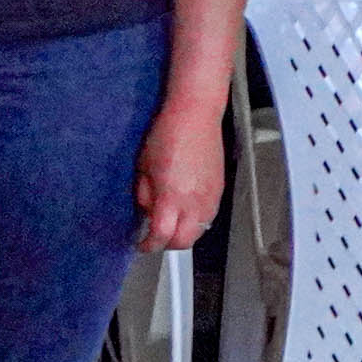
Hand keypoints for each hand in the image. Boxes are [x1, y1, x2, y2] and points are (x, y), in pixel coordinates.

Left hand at [135, 96, 225, 249]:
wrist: (195, 116)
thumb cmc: (166, 135)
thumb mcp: (143, 167)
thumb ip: (144, 195)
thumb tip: (146, 213)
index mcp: (171, 196)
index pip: (161, 235)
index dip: (148, 245)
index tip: (141, 244)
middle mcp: (194, 203)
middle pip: (183, 242)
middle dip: (167, 245)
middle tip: (155, 237)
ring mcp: (210, 198)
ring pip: (198, 233)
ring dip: (183, 235)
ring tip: (170, 224)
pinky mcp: (220, 192)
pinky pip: (208, 218)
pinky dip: (195, 222)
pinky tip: (185, 210)